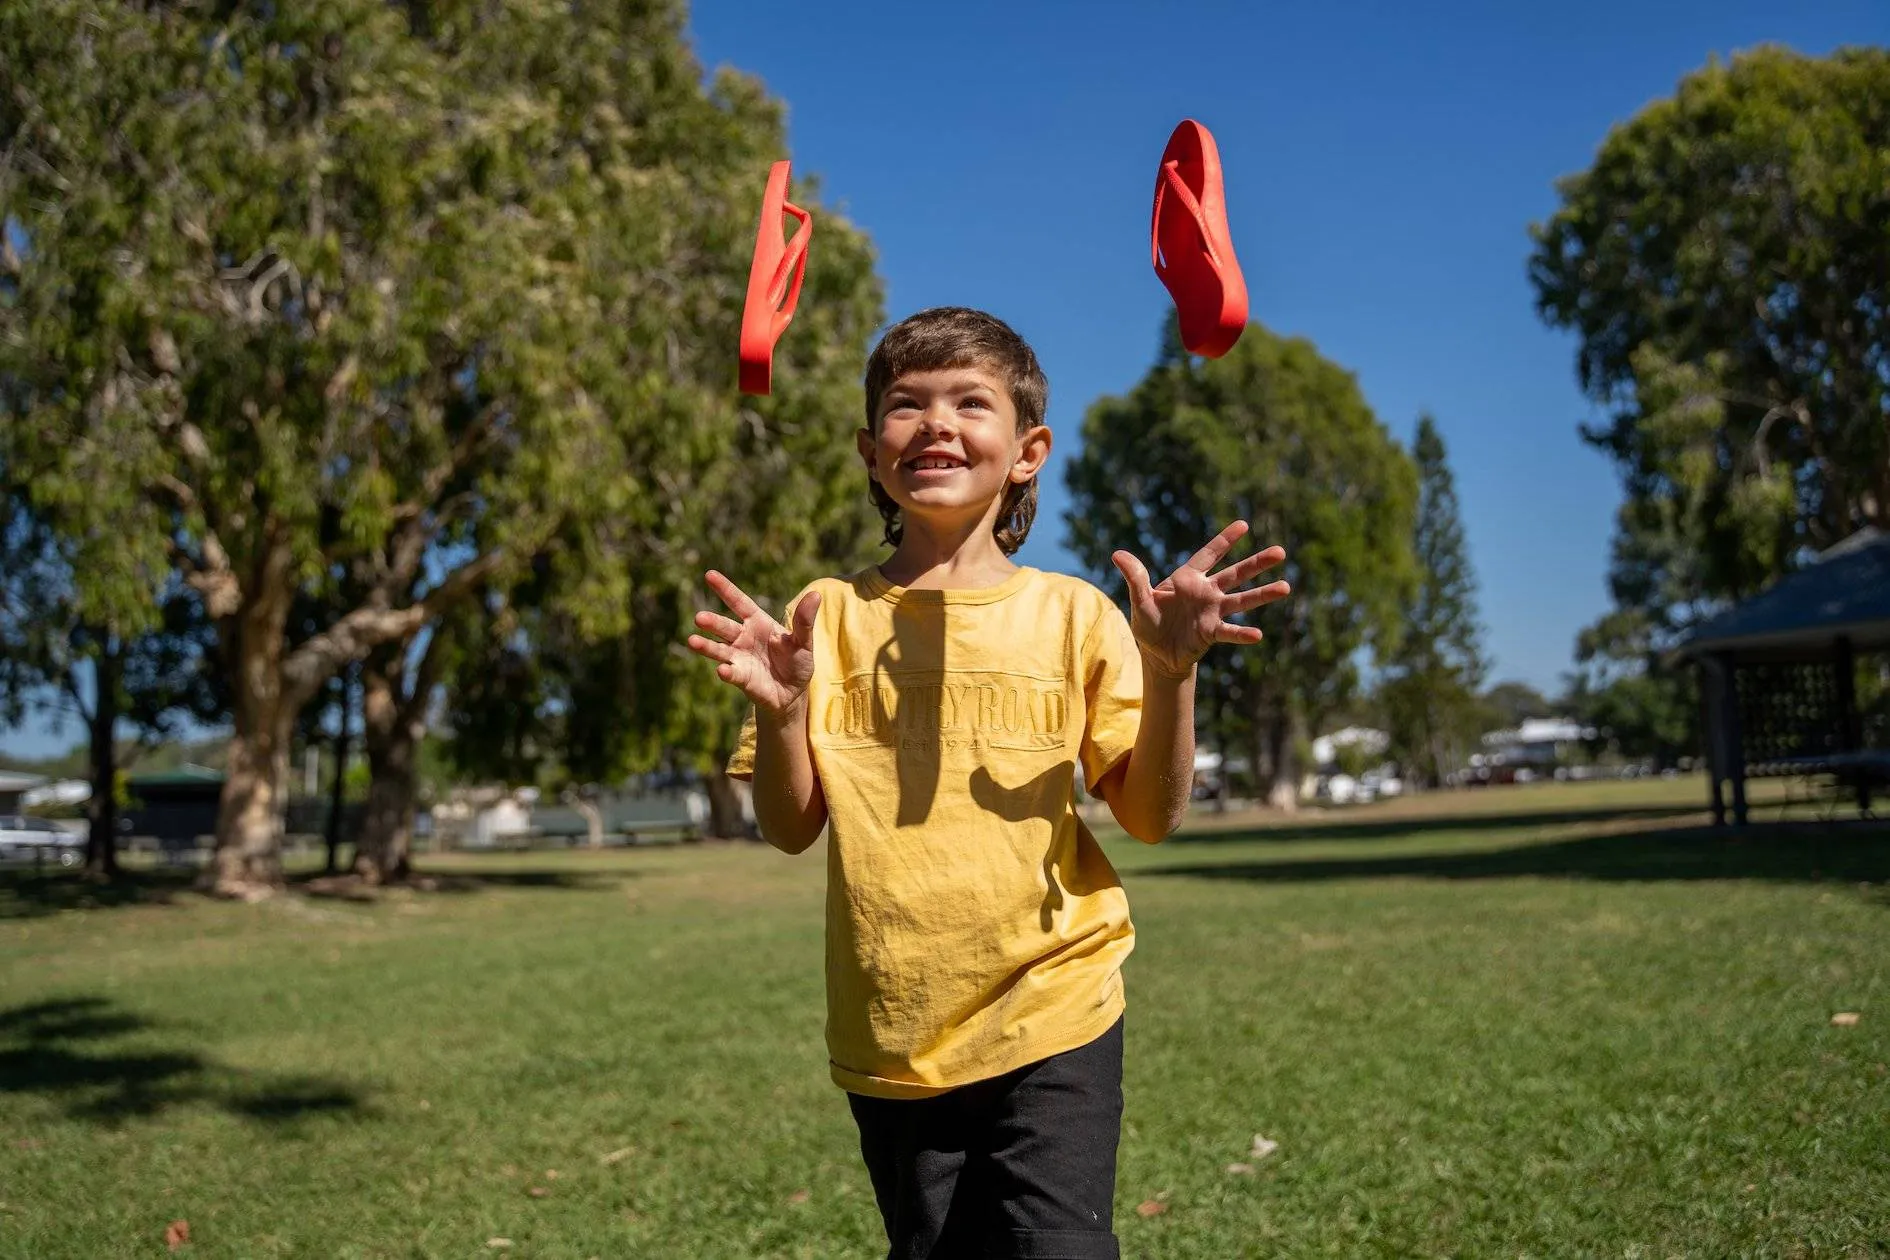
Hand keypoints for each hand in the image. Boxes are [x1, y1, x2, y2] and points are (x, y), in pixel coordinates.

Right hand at [686, 571, 820, 716]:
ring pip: (719, 649)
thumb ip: (805, 621)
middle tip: (699, 618)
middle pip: (725, 627)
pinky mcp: (741, 678)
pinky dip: (726, 672)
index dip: (725, 589)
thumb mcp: (803, 641)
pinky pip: (731, 673)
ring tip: (692, 641)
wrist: (793, 692)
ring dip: (706, 646)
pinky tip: (722, 670)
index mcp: (758, 622)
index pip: (739, 602)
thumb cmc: (796, 661)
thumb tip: (815, 595)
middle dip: (712, 622)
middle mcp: (743, 638)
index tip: (709, 575)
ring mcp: (739, 658)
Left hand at [1111, 521, 1289, 679]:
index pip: (1209, 555)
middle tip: (1281, 552)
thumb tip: (1117, 553)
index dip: (1225, 541)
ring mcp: (1213, 612)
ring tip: (1286, 587)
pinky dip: (1242, 634)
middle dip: (1257, 563)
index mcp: (1188, 579)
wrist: (1156, 653)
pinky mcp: (1212, 633)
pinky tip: (1258, 635)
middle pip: (1235, 574)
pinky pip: (1230, 632)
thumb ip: (1135, 577)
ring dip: (1262, 594)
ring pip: (1241, 600)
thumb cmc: (1149, 622)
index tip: (1244, 525)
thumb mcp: (1139, 599)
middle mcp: (1206, 593)